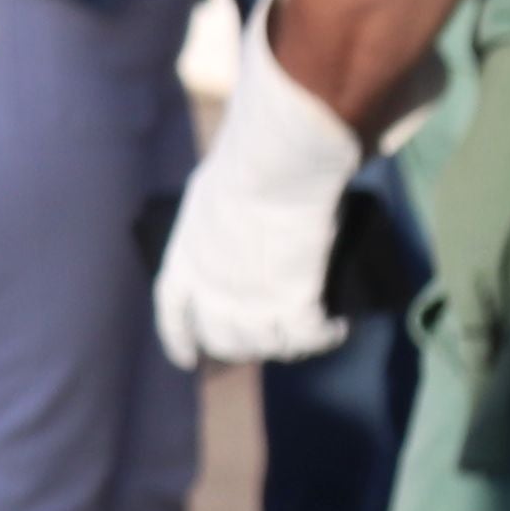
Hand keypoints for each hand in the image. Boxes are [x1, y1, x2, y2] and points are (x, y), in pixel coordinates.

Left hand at [155, 0, 369, 369]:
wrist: (282, 158)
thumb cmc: (257, 151)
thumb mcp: (221, 186)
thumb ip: (228, 211)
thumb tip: (257, 205)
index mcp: (185, 256)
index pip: (173, 312)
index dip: (181, 338)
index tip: (189, 359)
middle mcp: (210, 288)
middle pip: (224, 338)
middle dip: (245, 345)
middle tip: (272, 338)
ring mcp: (248, 300)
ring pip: (267, 345)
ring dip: (289, 343)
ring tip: (313, 329)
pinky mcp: (291, 303)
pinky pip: (307, 336)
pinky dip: (324, 335)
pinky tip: (336, 326)